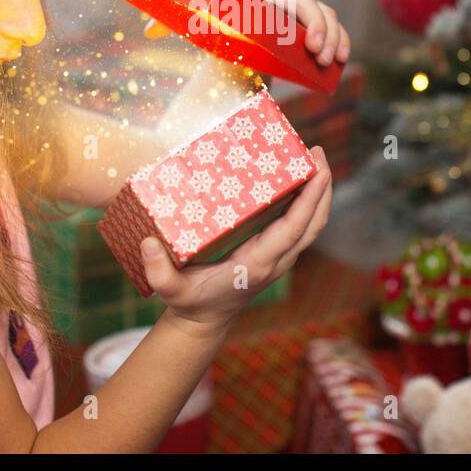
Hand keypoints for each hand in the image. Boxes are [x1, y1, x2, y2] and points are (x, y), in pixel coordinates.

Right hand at [139, 146, 333, 331]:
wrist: (204, 320)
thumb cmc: (190, 301)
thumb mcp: (172, 291)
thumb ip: (159, 272)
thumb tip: (148, 243)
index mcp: (259, 263)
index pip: (294, 229)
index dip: (310, 199)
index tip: (317, 171)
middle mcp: (277, 260)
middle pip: (313, 222)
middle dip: (322, 187)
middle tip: (317, 150)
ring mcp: (280, 256)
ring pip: (311, 223)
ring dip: (319, 192)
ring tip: (313, 157)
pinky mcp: (275, 251)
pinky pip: (299, 224)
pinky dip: (306, 201)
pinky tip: (297, 177)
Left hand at [143, 0, 351, 67]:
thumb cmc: (206, 4)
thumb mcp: (188, 10)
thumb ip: (168, 18)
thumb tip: (147, 29)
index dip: (264, 5)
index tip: (264, 25)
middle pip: (300, 0)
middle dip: (311, 25)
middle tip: (312, 52)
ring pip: (321, 10)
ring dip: (329, 35)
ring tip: (327, 60)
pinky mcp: (306, 14)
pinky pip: (330, 22)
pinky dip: (338, 38)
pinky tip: (339, 59)